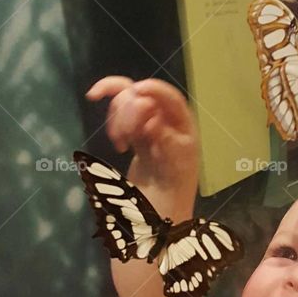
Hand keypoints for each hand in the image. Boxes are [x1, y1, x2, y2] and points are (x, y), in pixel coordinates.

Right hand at [85, 76, 197, 205]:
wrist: (161, 207)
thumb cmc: (175, 187)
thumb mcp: (176, 163)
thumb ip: (166, 139)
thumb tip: (152, 119)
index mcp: (183, 123)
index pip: (169, 97)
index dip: (153, 89)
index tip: (136, 91)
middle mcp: (166, 119)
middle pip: (142, 95)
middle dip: (128, 109)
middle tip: (125, 137)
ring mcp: (148, 125)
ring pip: (127, 102)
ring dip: (118, 118)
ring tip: (120, 143)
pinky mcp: (134, 135)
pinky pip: (120, 117)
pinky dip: (114, 126)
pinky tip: (119, 145)